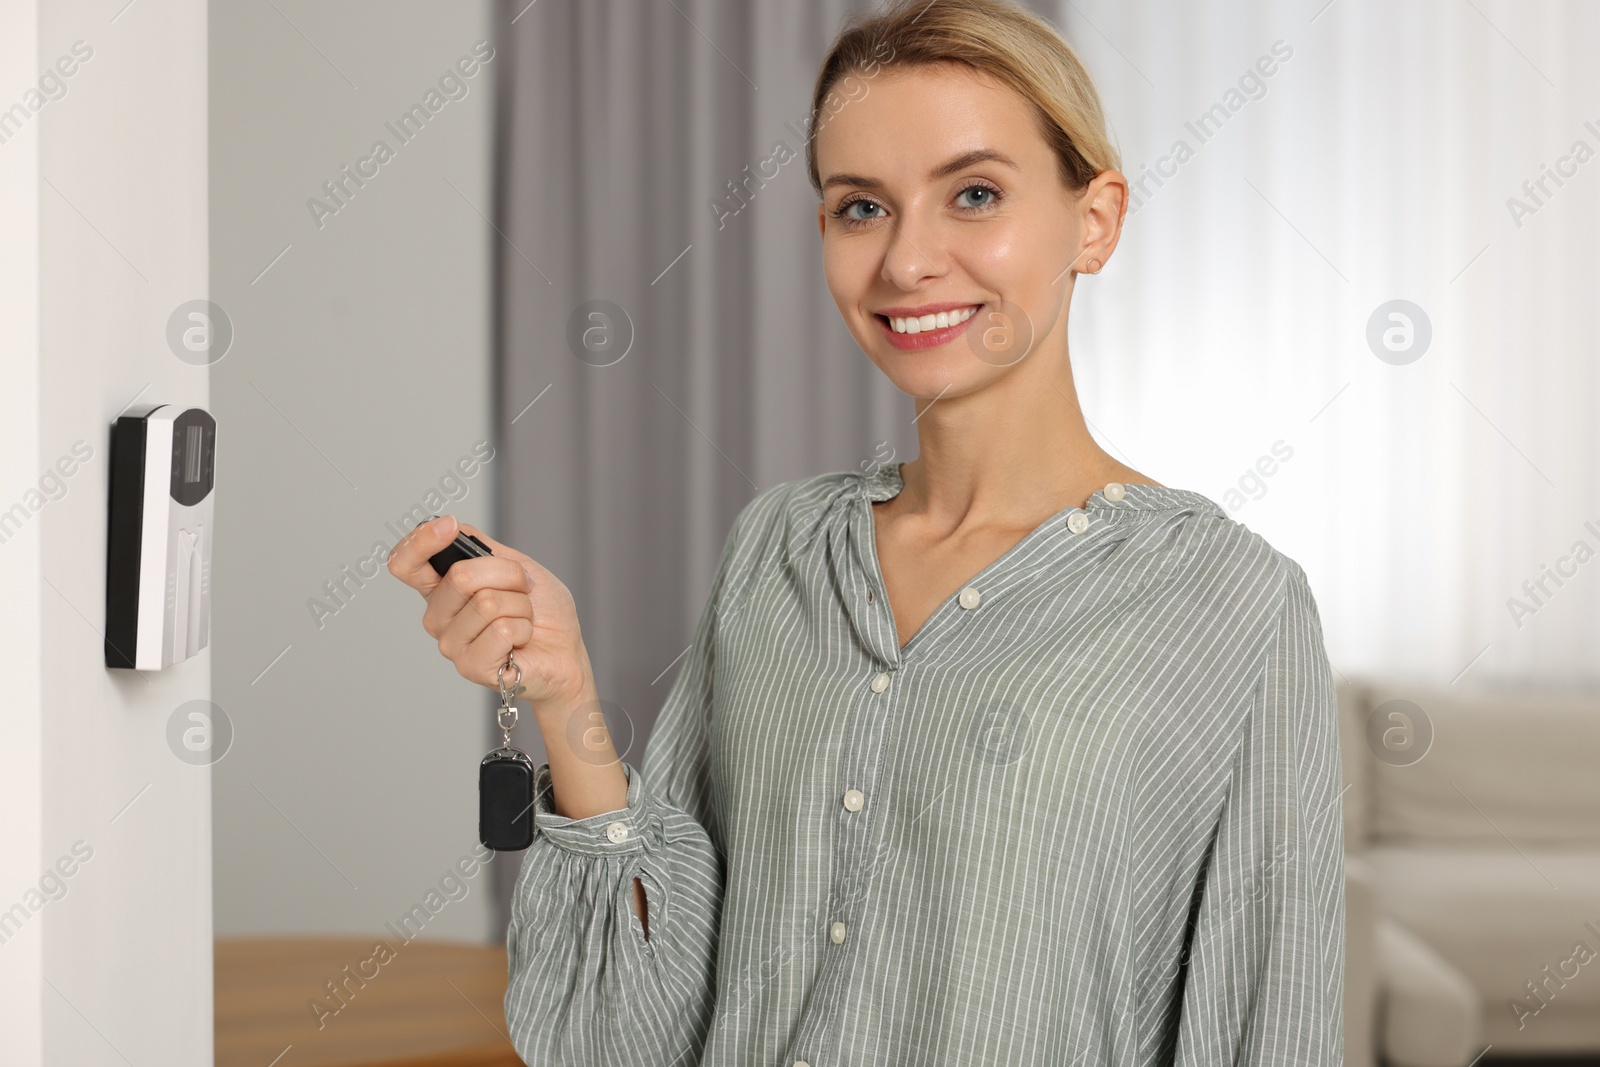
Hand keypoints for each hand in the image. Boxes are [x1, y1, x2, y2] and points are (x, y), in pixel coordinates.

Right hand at [387, 515, 591, 706]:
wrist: (565, 650)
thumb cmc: (541, 610)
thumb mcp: (515, 564)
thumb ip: (481, 548)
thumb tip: (455, 528)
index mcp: (441, 588)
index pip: (406, 563)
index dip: (420, 541)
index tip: (448, 525)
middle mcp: (438, 616)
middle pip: (460, 576)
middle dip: (508, 575)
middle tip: (522, 590)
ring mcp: (451, 644)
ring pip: (487, 603)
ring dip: (520, 605)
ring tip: (522, 619)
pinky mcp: (470, 666)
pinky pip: (502, 630)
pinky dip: (524, 629)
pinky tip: (521, 641)